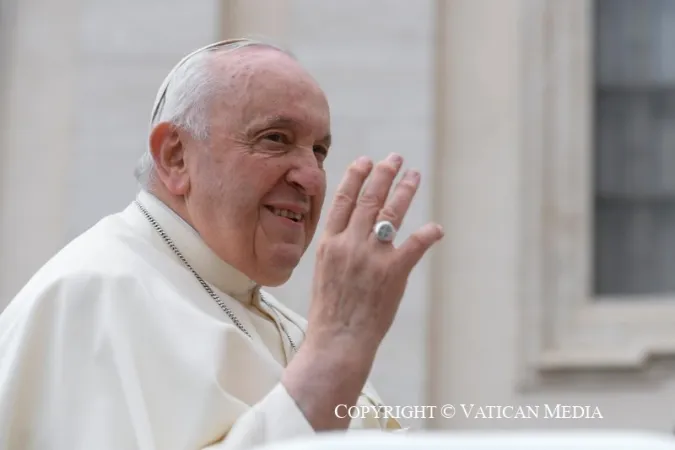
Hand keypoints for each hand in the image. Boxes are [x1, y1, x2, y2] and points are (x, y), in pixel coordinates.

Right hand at [305, 153, 443, 356]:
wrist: (337, 340)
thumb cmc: (329, 311)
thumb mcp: (324, 272)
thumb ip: (337, 248)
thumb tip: (351, 230)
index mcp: (329, 242)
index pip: (342, 200)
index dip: (355, 177)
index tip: (365, 160)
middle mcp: (349, 243)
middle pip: (369, 199)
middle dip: (383, 174)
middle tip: (394, 158)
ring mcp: (372, 256)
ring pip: (391, 213)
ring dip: (405, 190)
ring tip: (414, 175)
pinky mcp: (393, 272)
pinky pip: (415, 245)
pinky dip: (428, 234)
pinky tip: (437, 229)